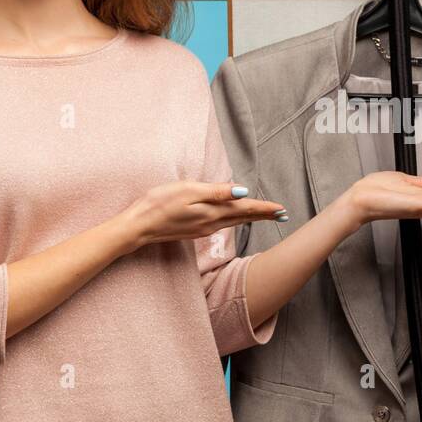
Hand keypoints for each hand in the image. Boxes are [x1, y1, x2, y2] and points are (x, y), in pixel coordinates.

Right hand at [119, 181, 284, 254]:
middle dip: (264, 214)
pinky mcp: (195, 230)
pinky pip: (223, 223)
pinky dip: (236, 219)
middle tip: (283, 214)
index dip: (264, 208)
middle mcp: (212, 223)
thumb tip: (242, 191)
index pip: (245, 208)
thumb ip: (216, 192)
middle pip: (243, 217)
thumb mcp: (188, 191)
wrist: (139, 227)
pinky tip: (236, 217)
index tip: (282, 209)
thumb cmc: (159, 204)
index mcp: (213, 212)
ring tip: (266, 215)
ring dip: (252, 217)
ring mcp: (203, 228)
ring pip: (234, 221)